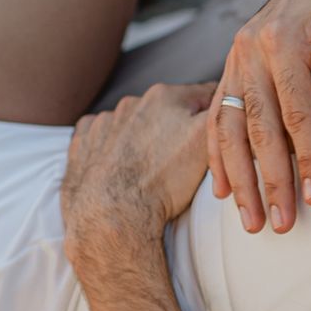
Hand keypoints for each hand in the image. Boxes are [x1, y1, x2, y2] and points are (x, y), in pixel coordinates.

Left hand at [63, 83, 215, 262]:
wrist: (111, 215)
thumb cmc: (162, 182)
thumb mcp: (207, 144)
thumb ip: (221, 113)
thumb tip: (228, 99)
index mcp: (165, 95)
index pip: (204, 95)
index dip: (216, 114)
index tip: (217, 133)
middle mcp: (132, 102)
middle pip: (168, 110)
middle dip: (178, 126)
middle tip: (184, 158)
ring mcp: (104, 121)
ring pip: (135, 123)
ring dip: (145, 137)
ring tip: (151, 167)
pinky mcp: (83, 142)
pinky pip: (102, 136)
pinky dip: (113, 147)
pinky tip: (121, 166)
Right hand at [210, 0, 310, 235]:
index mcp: (280, 36)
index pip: (296, 110)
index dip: (308, 155)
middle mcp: (248, 47)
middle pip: (256, 126)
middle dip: (269, 180)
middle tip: (281, 227)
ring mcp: (236, 57)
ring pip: (229, 127)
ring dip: (238, 178)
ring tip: (251, 222)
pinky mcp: (235, 65)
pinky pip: (218, 117)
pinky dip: (218, 155)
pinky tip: (223, 191)